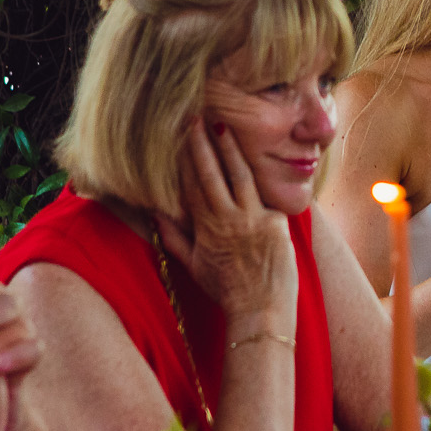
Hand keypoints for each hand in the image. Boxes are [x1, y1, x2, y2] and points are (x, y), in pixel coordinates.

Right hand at [158, 120, 298, 324]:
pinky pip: (266, 196)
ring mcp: (253, 220)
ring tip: (222, 125)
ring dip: (230, 148)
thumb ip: (174, 237)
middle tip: (195, 118)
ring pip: (240, 176)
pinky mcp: (276, 223)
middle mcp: (227, 220)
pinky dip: (261, 176)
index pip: (191, 186)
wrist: (261, 312)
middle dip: (202, 144)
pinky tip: (257, 152)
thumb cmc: (227, 290)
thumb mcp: (194, 266)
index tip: (177, 137)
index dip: (184, 160)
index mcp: (206, 229)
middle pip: (211, 174)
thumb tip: (155, 212)